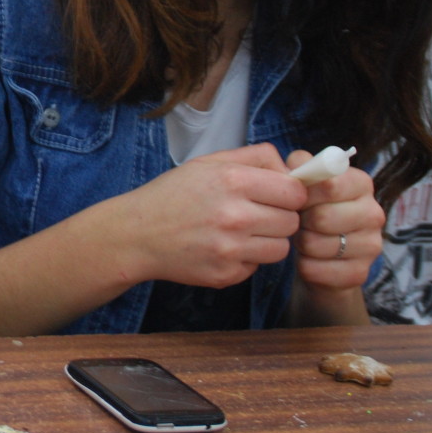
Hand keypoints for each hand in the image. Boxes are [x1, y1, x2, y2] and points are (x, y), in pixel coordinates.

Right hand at [105, 143, 308, 288]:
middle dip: (279, 217)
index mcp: (233, 181)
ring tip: (241, 232)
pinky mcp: (226, 275)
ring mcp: (231, 250)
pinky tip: (223, 248)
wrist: (136, 234)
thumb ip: (255, 157)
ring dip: (267, 241)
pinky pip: (257, 267)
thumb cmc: (173, 194)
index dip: (290, 194)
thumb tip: (293, 169)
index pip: (295, 193)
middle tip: (255, 213)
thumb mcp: (209, 162)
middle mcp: (235, 216)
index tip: (278, 196)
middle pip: (291, 222)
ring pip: (281, 249)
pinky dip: (246, 259)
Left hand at [288, 148, 383, 289]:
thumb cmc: (311, 210)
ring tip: (305, 239)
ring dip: (300, 243)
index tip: (296, 199)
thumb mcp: (304, 183)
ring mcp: (371, 246)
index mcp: (361, 184)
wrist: (322, 255)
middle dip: (300, 221)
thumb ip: (300, 166)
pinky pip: (315, 269)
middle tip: (300, 222)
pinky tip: (311, 260)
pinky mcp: (360, 273)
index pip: (329, 184)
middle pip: (321, 217)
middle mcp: (374, 213)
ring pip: (315, 244)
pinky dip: (304, 266)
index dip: (302, 193)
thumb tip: (297, 164)